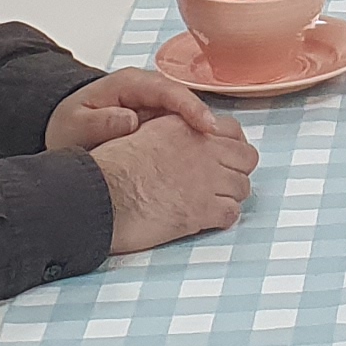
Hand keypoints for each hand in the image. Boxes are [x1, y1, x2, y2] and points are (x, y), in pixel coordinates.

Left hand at [43, 66, 243, 154]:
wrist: (66, 132)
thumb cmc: (70, 126)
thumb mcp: (75, 125)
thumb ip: (98, 122)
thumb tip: (129, 120)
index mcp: (129, 84)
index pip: (168, 90)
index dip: (191, 107)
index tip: (207, 126)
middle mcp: (149, 92)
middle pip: (187, 101)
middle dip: (207, 121)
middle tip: (226, 146)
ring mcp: (157, 107)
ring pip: (189, 117)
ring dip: (206, 135)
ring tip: (226, 157)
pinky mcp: (160, 125)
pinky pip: (183, 130)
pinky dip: (196, 144)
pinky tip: (209, 162)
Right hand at [93, 104, 257, 257]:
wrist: (99, 195)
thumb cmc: (107, 168)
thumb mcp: (138, 134)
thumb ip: (166, 133)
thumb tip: (176, 140)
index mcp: (185, 126)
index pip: (231, 129)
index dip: (230, 145)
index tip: (224, 156)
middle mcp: (202, 149)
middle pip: (246, 157)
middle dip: (237, 169)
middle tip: (222, 181)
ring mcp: (206, 180)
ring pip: (242, 186)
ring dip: (230, 195)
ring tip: (213, 202)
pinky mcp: (202, 210)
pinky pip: (231, 213)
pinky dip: (223, 217)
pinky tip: (208, 219)